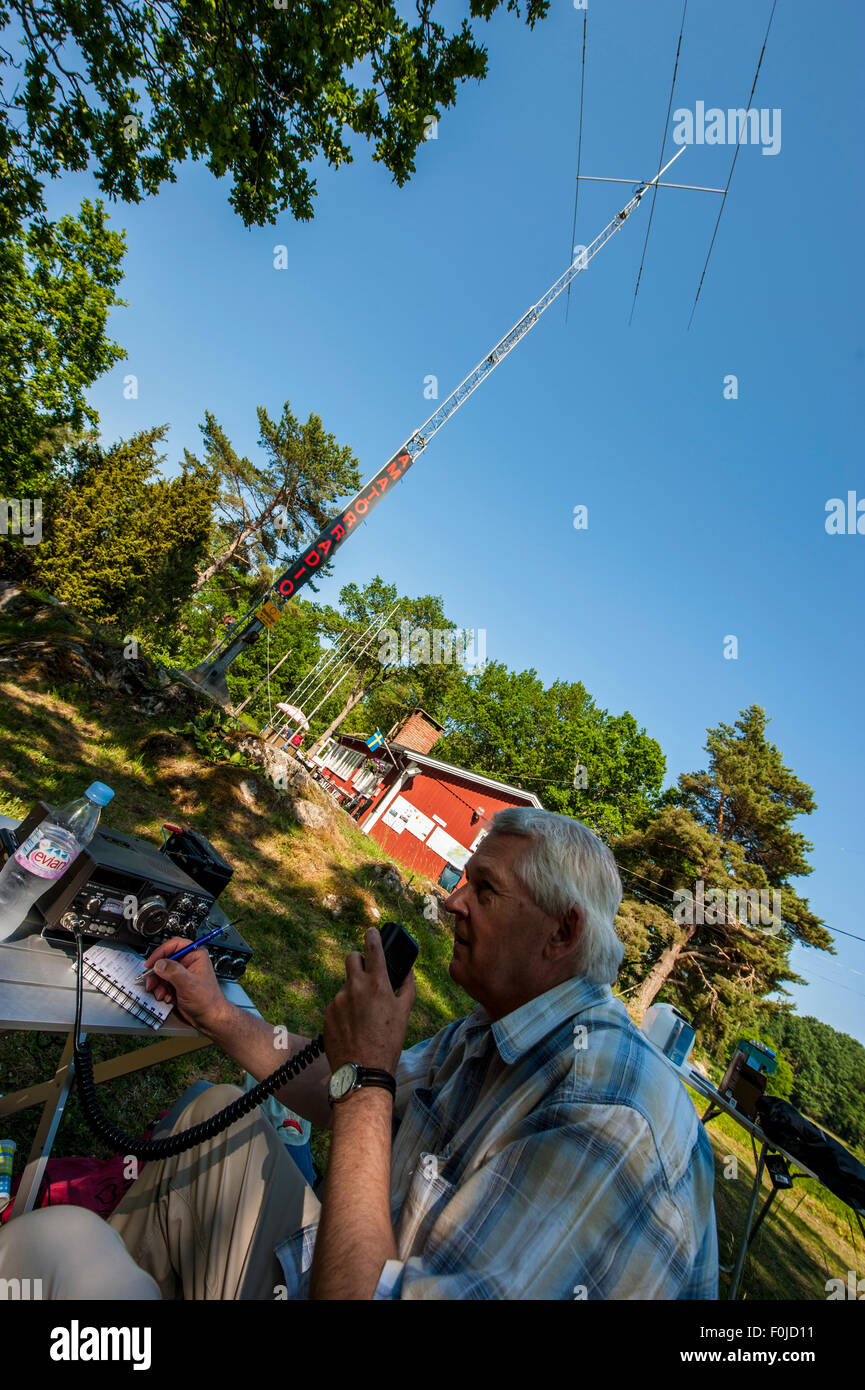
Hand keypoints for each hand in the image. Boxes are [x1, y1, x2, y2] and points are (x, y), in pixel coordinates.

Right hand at [142, 936, 228, 1033]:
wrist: (209, 1018)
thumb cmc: (207, 1001)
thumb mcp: (189, 984)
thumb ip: (173, 972)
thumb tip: (159, 964)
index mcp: (195, 955)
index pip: (174, 945)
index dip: (160, 953)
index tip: (151, 963)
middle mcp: (188, 962)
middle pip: (164, 960)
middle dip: (156, 973)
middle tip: (151, 982)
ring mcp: (182, 974)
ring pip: (162, 973)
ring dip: (158, 984)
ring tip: (161, 993)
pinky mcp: (177, 984)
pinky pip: (163, 983)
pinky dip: (161, 990)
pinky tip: (166, 997)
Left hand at [323, 928, 415, 1075]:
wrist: (363, 1070)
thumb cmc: (388, 1043)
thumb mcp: (404, 1013)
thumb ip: (407, 987)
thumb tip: (407, 972)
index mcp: (376, 984)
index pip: (373, 948)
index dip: (372, 936)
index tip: (371, 931)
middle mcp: (354, 987)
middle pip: (351, 958)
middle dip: (358, 960)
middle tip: (366, 974)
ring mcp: (338, 1000)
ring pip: (346, 985)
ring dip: (353, 992)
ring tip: (363, 1016)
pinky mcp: (327, 1014)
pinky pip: (336, 1004)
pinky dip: (344, 1010)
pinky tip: (352, 1027)